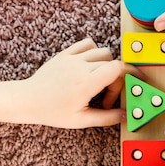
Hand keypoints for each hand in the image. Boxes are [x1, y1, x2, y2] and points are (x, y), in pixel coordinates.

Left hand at [23, 38, 141, 127]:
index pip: (117, 68)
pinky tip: (89, 67)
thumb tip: (125, 116)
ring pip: (102, 51)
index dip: (131, 73)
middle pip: (112, 62)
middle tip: (105, 98)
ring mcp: (72, 58)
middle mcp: (80, 67)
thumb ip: (106, 118)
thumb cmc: (52, 112)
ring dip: (106, 64)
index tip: (137, 80)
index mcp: (86, 84)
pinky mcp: (64, 54)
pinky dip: (93, 52)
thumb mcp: (81, 121)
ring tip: (97, 82)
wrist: (27, 100)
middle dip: (115, 79)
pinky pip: (87, 44)